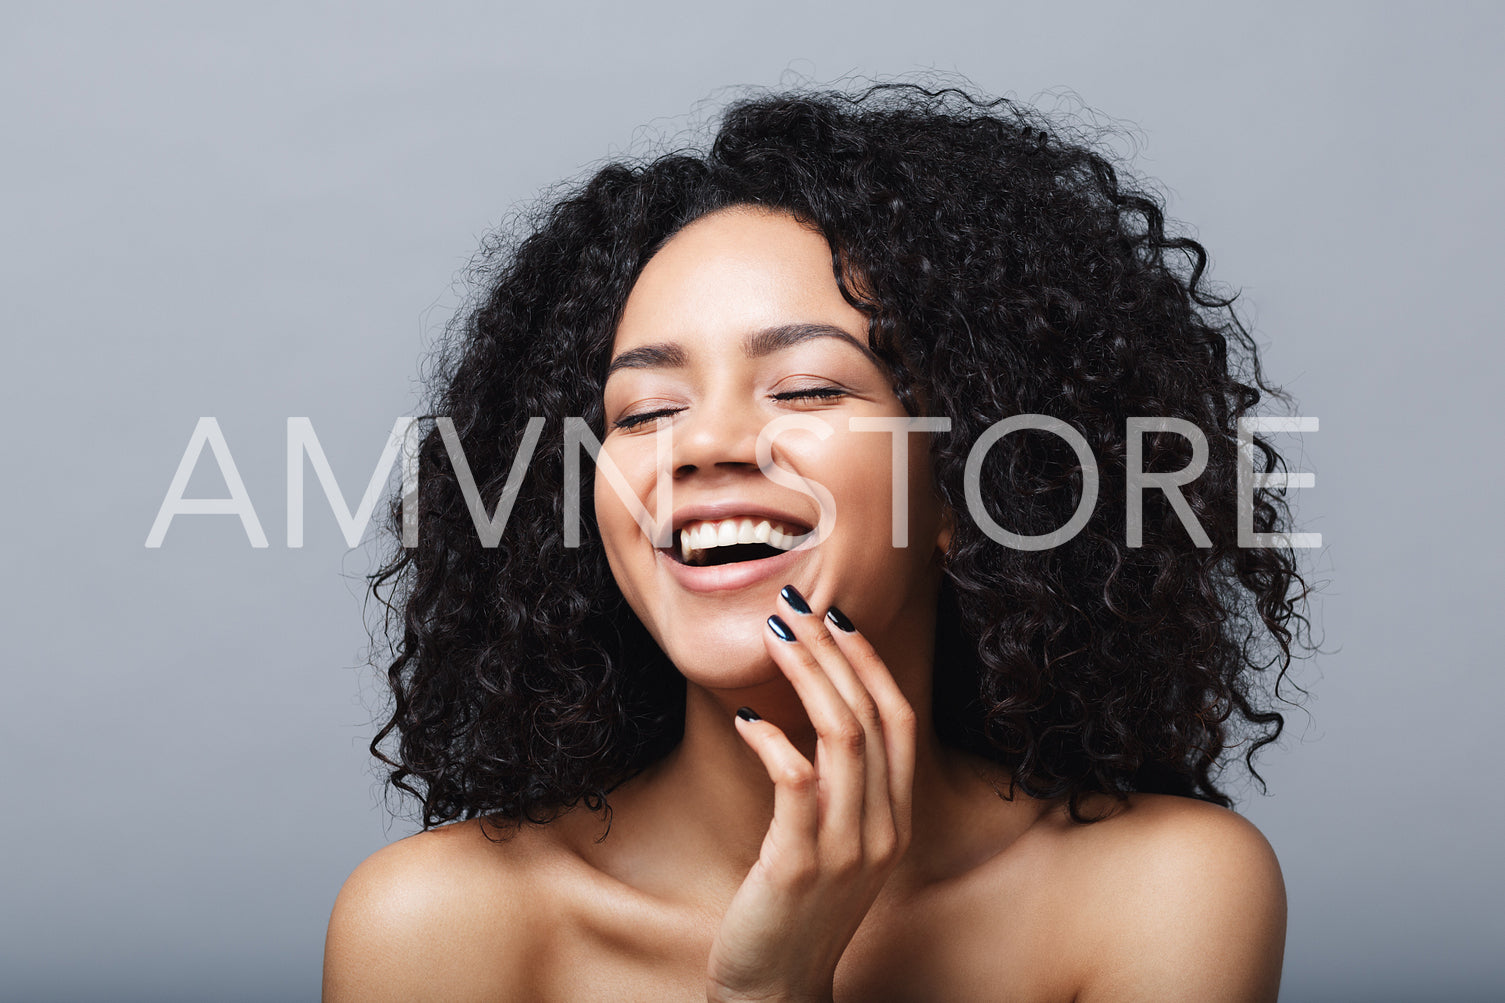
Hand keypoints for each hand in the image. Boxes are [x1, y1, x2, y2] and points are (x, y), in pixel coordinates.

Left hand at [705, 586, 916, 1002]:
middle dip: (834, 652)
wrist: (776, 991)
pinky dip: (772, 738)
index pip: (899, 720)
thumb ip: (837, 788)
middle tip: (796, 607)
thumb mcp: (834, 845)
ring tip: (775, 638)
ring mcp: (847, 849)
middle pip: (871, 716)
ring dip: (807, 676)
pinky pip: (796, 780)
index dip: (871, 663)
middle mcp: (883, 830)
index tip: (840, 618)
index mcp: (896, 820)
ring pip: (842, 736)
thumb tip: (811, 711)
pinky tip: (746, 718)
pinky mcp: (801, 865)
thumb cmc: (795, 911)